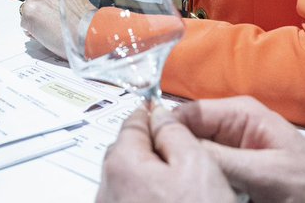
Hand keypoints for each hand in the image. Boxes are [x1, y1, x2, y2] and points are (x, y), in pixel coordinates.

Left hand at [20, 0, 94, 57]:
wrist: (86, 33)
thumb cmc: (87, 19)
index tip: (54, 8)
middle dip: (41, 7)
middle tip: (51, 20)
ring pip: (28, 8)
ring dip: (36, 18)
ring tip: (49, 28)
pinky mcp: (28, 15)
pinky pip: (25, 24)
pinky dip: (32, 31)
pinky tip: (45, 35)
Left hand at [98, 106, 236, 202]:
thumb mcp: (197, 165)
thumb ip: (175, 132)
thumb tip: (160, 116)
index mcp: (122, 164)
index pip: (132, 122)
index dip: (151, 114)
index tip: (158, 110)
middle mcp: (107, 189)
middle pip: (126, 152)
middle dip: (150, 148)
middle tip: (178, 151)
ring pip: (128, 180)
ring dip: (148, 177)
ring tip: (181, 189)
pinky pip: (130, 201)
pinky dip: (146, 198)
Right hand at [175, 97, 304, 202]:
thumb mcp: (266, 172)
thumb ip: (223, 157)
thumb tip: (180, 146)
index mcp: (240, 113)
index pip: (187, 112)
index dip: (164, 129)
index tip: (149, 149)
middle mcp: (231, 127)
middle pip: (186, 133)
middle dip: (174, 150)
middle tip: (163, 171)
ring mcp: (230, 149)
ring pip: (192, 154)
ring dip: (185, 166)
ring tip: (179, 181)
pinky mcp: (232, 170)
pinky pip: (205, 171)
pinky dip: (198, 179)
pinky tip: (196, 188)